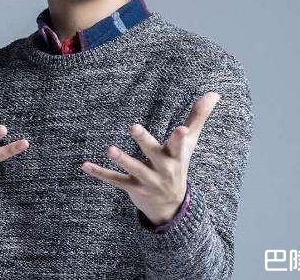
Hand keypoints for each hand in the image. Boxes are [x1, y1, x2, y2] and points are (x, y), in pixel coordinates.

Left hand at [81, 91, 220, 224]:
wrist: (172, 206)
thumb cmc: (179, 165)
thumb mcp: (190, 143)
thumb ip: (198, 117)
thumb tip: (215, 93)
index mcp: (176, 156)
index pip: (180, 145)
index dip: (180, 138)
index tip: (181, 129)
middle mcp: (162, 169)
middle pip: (153, 154)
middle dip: (144, 141)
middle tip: (133, 126)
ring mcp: (147, 180)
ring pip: (133, 169)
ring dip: (122, 159)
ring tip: (109, 148)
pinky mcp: (132, 189)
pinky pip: (115, 181)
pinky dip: (100, 173)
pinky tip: (85, 165)